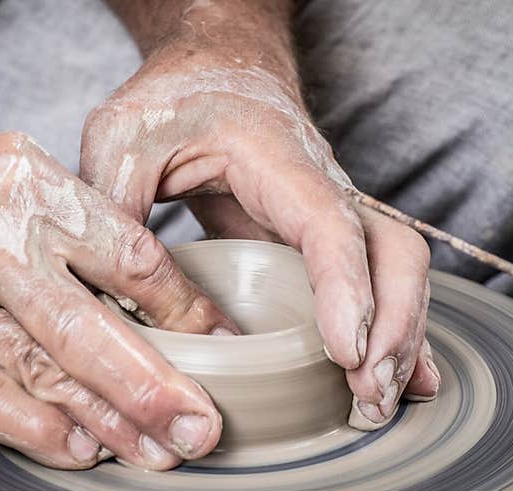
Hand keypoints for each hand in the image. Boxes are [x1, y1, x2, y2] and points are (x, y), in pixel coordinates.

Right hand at [0, 104, 236, 468]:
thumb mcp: (3, 163)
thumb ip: (69, 215)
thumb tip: (139, 274)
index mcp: (30, 191)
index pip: (130, 257)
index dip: (183, 308)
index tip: (218, 341)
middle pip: (93, 330)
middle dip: (156, 386)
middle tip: (201, 427)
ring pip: (46, 374)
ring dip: (108, 420)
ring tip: (156, 450)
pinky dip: (35, 429)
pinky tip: (79, 448)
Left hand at [80, 33, 439, 428]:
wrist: (213, 66)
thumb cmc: (172, 96)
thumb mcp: (123, 137)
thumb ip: (115, 207)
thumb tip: (113, 296)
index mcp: (277, 158)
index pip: (330, 225)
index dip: (346, 290)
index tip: (347, 352)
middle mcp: (321, 186)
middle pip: (393, 252)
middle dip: (395, 327)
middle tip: (368, 396)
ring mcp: (328, 211)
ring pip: (396, 270)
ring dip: (400, 337)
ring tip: (377, 403)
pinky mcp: (317, 237)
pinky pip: (372, 278)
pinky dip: (389, 327)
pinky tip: (390, 374)